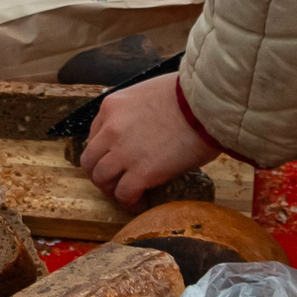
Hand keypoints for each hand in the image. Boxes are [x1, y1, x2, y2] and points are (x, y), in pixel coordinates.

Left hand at [77, 75, 216, 207]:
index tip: (115, 161)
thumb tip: (144, 130)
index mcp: (112, 107)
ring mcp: (123, 152)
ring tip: (129, 194)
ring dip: (112, 190)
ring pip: (101, 179)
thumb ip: (137, 112)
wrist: (207, 104)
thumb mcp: (149, 94)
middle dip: (101, 173)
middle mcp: (111, 129)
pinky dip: (130, 203)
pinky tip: (142, 203)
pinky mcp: (142, 172)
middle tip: (116, 181)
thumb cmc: (189, 96)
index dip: (103, 152)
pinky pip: (124, 195)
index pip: (93, 136)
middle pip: (90, 160)